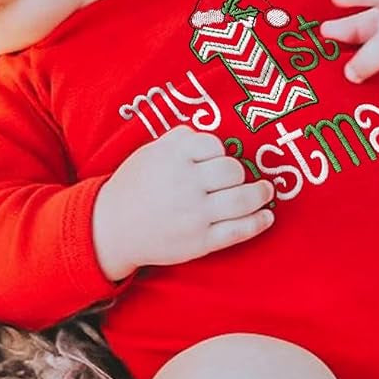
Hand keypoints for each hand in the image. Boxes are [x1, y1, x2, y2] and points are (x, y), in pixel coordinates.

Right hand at [93, 126, 275, 279]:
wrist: (111, 229)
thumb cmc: (134, 186)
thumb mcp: (150, 153)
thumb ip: (179, 140)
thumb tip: (211, 136)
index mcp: (172, 157)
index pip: (215, 146)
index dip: (219, 153)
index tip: (216, 160)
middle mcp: (185, 184)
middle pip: (233, 171)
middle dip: (239, 174)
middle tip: (241, 179)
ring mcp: (195, 215)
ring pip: (243, 200)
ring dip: (260, 194)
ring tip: (265, 191)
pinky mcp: (200, 242)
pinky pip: (239, 230)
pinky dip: (259, 222)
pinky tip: (267, 217)